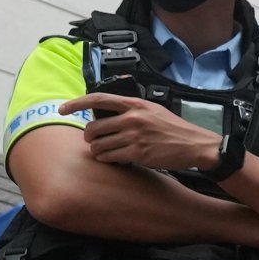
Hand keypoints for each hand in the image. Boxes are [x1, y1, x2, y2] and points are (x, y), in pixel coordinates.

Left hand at [78, 92, 223, 175]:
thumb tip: (107, 113)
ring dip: (97, 151)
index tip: (63, 109)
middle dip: (90, 137)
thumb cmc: (174, 129)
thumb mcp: (154, 110)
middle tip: (94, 141)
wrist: (195, 145)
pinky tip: (114, 159)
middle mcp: (133, 118)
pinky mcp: (138, 153)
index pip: (98, 99)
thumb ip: (132, 110)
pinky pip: (109, 157)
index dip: (77, 103)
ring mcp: (134, 136)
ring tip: (105, 152)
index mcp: (136, 104)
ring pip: (98, 145)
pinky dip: (107, 159)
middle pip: (94, 127)